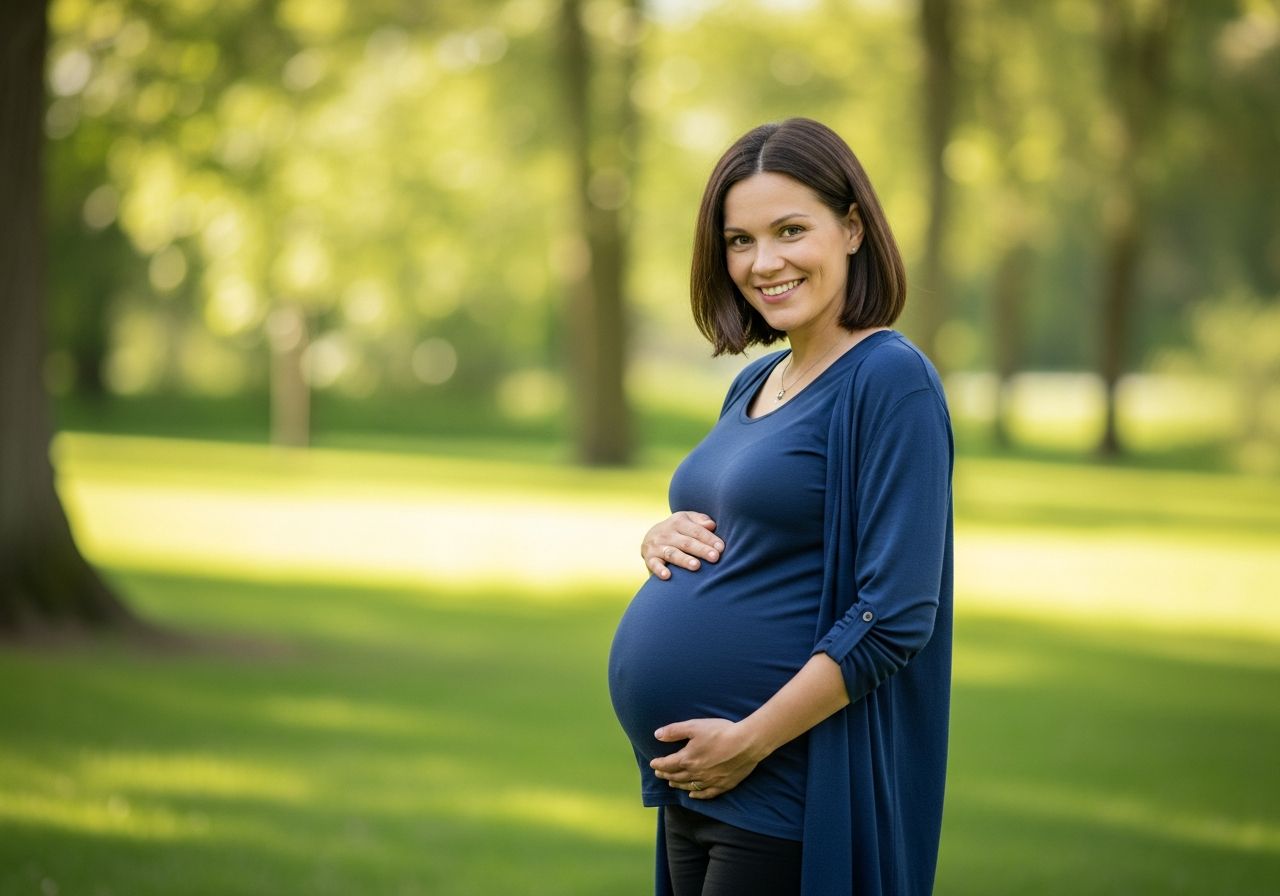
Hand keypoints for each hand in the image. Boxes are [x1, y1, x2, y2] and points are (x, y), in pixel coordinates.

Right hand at [641, 511, 722, 579]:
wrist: (650, 536)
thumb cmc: (678, 530)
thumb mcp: (687, 520)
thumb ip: (700, 521)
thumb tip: (712, 525)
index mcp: (678, 521)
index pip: (697, 531)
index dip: (709, 539)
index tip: (721, 548)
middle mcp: (667, 533)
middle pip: (687, 543)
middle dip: (701, 550)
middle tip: (715, 557)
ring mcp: (657, 546)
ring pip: (673, 553)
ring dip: (684, 560)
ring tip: (696, 566)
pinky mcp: (649, 558)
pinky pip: (654, 564)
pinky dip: (659, 570)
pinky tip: (667, 576)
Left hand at [649, 718, 765, 799]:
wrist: (746, 743)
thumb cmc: (720, 732)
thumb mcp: (694, 726)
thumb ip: (674, 731)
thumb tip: (656, 735)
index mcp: (687, 759)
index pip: (667, 764)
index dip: (658, 764)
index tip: (653, 764)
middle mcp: (696, 773)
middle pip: (676, 776)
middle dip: (665, 774)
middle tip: (659, 773)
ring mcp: (709, 781)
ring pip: (688, 786)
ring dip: (678, 784)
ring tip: (671, 783)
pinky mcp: (722, 785)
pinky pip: (706, 794)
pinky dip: (697, 795)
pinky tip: (693, 794)